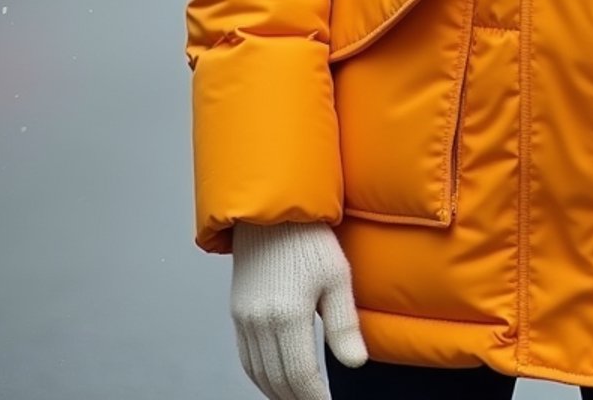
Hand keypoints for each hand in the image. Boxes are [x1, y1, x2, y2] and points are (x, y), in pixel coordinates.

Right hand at [231, 221, 367, 399]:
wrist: (272, 211)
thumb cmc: (309, 238)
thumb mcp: (337, 276)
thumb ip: (343, 324)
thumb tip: (355, 361)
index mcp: (287, 315)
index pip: (301, 375)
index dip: (316, 397)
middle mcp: (260, 321)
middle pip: (278, 379)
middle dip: (298, 398)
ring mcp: (244, 318)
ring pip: (258, 373)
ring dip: (277, 391)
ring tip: (299, 396)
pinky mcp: (237, 311)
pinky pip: (245, 357)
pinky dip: (260, 375)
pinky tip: (276, 377)